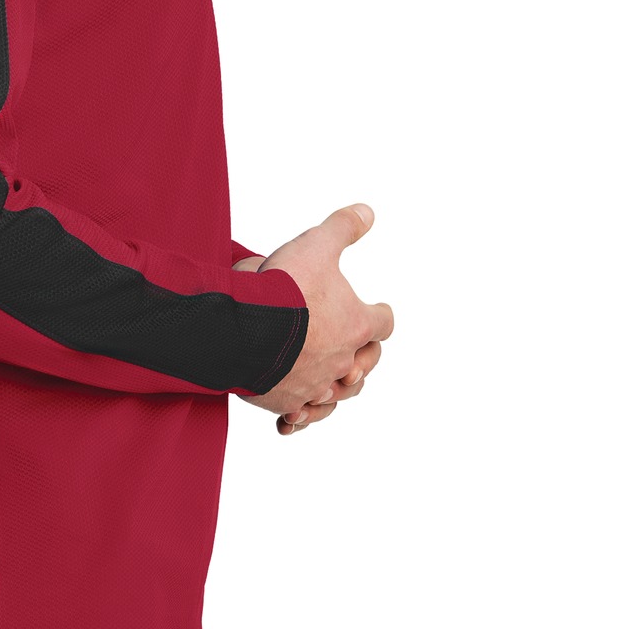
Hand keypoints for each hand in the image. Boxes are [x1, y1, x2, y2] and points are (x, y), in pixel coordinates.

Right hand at [236, 203, 394, 415]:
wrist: (245, 329)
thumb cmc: (284, 288)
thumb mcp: (316, 244)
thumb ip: (343, 228)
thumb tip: (368, 212)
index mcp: (356, 323)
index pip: (383, 322)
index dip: (380, 315)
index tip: (376, 311)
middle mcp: (342, 360)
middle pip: (366, 365)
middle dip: (364, 357)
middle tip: (357, 349)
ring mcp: (315, 384)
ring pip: (339, 395)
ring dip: (338, 388)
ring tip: (332, 381)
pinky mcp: (287, 401)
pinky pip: (301, 416)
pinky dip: (301, 416)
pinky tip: (297, 416)